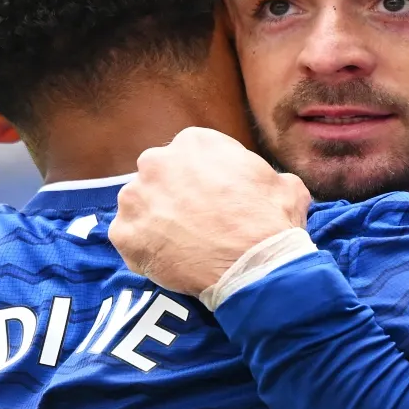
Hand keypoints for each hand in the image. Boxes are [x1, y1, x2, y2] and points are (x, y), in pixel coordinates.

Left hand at [111, 127, 310, 294]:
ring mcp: (135, 197)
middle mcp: (156, 161)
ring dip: (155, 221)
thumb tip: (270, 182)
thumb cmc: (271, 222)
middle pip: (158, 177)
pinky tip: (168, 261)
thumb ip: (264, 175)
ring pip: (140, 207)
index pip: (190, 157)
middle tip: (194, 223)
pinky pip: (129, 239)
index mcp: (193, 142)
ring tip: (180, 245)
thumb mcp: (284, 183)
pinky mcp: (124, 233)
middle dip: (172, 197)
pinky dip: (144, 250)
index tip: (212, 200)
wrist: (253, 267)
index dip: (201, 181)